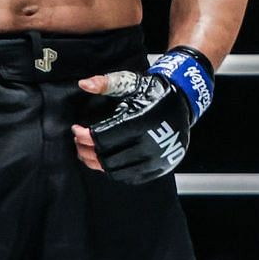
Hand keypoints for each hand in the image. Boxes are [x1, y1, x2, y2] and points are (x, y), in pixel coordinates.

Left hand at [72, 47, 213, 183]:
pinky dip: (114, 171)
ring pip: (117, 171)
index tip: (76, 129)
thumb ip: (105, 83)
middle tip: (78, 143)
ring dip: (97, 163)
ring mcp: (158, 160)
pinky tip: (106, 159)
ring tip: (87, 152)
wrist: (182, 103)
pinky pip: (131, 177)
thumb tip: (83, 84)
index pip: (104, 138)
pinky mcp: (161, 168)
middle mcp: (152, 145)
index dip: (85, 136)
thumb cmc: (153, 93)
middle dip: (86, 150)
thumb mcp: (130, 82)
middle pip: (107, 158)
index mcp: (142, 123)